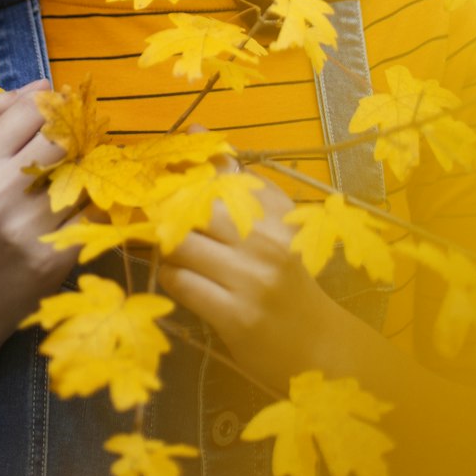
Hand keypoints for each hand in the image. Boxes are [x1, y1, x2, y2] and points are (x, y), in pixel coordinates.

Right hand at [0, 80, 80, 347]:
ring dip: (89, 168)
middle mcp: (2, 193)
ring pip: (84, 171)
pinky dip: (92, 205)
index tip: (60, 111)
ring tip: (78, 172)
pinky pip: (93, 210)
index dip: (53, 103)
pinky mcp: (57, 254)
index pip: (32, 107)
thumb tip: (42, 83)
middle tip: (78, 140)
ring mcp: (30, 226)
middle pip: (63, 136)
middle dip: (76, 134)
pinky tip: (78, 209)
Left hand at [156, 152, 341, 392]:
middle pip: (194, 208)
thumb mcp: (270, 223)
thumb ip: (234, 179)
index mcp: (276, 211)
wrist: (317, 346)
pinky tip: (183, 280)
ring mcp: (252, 279)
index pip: (219, 175)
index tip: (164, 176)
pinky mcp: (237, 316)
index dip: (183, 174)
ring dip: (167, 249)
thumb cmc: (287, 278)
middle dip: (168, 212)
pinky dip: (172, 277)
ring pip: (181, 245)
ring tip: (176, 254)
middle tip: (158, 219)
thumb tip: (196, 130)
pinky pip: (182, 283)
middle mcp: (267, 240)